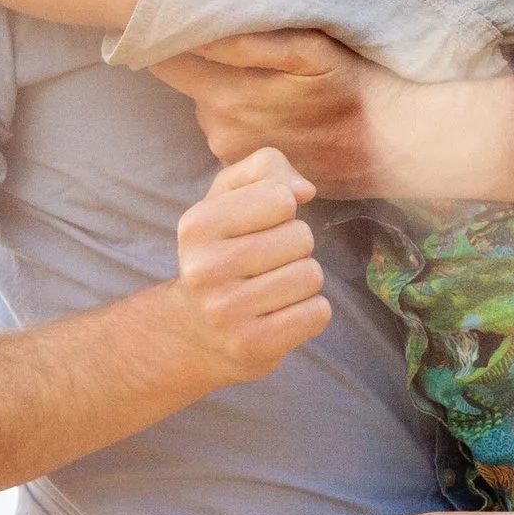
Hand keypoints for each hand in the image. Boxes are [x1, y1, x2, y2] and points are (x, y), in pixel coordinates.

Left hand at [152, 31, 489, 197]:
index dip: (167, 35)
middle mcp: (218, 132)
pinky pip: (230, 131)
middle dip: (203, 62)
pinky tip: (278, 109)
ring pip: (210, 106)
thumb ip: (242, 40)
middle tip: (242, 45)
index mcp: (224, 98)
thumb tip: (190, 24)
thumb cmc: (353, 87)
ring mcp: (232, 155)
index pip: (166, 61)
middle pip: (188, 82)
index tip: (179, 17)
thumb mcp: (305, 50)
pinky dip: (243, 116)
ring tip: (271, 81)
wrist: (392, 144)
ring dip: (226, 89)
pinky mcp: (250, 169)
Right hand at [160, 147, 330, 382]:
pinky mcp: (252, 346)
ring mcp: (226, 312)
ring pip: (311, 275)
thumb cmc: (222, 251)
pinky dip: (310, 312)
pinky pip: (317, 313)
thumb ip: (264, 168)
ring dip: (303, 280)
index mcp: (196, 226)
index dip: (282, 209)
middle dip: (295, 247)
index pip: (280, 198)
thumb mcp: (227, 199)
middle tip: (267, 264)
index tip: (259, 228)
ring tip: (273, 288)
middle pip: (301, 237)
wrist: (196, 331)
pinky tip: (282, 314)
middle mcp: (204, 269)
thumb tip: (304, 190)